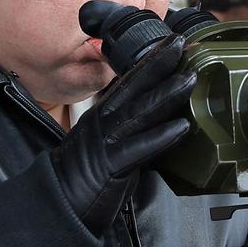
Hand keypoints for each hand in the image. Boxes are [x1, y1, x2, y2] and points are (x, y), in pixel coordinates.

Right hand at [50, 35, 193, 234]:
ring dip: (167, 94)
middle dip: (159, 63)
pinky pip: (139, 148)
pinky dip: (161, 137)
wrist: (56, 205)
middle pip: (133, 86)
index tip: (170, 42)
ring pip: (139, 112)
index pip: (128, 81)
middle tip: (181, 43)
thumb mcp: (104, 145)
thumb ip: (127, 130)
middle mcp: (103, 122)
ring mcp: (106, 141)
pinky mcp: (110, 165)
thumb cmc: (81, 180)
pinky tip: (181, 128)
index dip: (150, 61)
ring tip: (191, 79)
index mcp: (101, 115)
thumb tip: (155, 122)